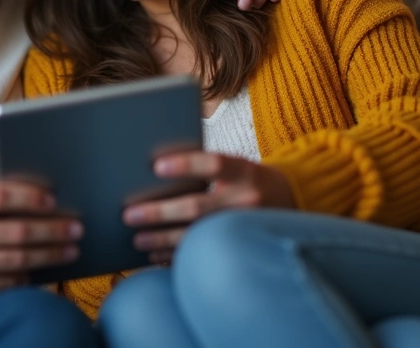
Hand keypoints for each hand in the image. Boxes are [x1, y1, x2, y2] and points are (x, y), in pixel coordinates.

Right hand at [0, 182, 81, 309]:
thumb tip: (36, 197)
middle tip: (76, 229)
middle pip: (17, 231)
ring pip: (17, 260)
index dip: (31, 197)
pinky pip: (5, 285)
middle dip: (53, 230)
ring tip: (70, 250)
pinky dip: (28, 279)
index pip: (0, 196)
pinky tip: (44, 273)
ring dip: (49, 256)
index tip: (55, 199)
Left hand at [121, 152, 295, 262]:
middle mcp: (248, 200)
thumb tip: (155, 172)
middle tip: (129, 215)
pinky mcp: (241, 248)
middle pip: (197, 207)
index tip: (155, 166)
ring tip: (137, 239)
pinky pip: (203, 254)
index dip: (186, 164)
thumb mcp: (238, 166)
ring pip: (197, 236)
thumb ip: (207, 167)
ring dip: (162, 239)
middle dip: (159, 212)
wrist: (291, 203)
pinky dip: (176, 256)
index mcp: (246, 172)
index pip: (214, 163)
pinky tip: (156, 255)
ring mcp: (245, 228)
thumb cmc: (250, 180)